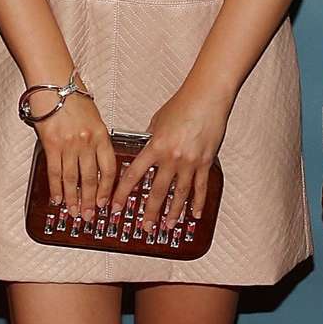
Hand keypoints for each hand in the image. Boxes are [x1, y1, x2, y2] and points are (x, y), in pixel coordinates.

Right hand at [37, 90, 117, 223]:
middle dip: (89, 201)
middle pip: (90, 179)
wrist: (54, 82)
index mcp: (101, 135)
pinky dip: (56, 188)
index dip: (107, 189)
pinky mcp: (51, 144)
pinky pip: (55, 172)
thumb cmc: (73, 97)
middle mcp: (87, 142)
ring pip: (72, 179)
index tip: (105, 203)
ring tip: (72, 212)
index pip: (109, 169)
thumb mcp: (94, 118)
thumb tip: (97, 163)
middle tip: (89, 216)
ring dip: (72, 199)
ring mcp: (69, 144)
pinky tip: (57, 198)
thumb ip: (97, 140)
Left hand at [111, 86, 230, 230]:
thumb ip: (151, 140)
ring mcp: (190, 162)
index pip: (133, 175)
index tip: (115, 206)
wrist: (207, 97)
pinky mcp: (206, 162)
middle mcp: (171, 157)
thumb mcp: (157, 122)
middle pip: (157, 191)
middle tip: (145, 226)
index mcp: (155, 146)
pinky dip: (197, 203)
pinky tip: (194, 214)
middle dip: (150, 212)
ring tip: (168, 225)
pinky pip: (201, 187)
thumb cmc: (183, 104)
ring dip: (173, 213)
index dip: (122, 193)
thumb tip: (145, 151)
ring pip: (179, 194)